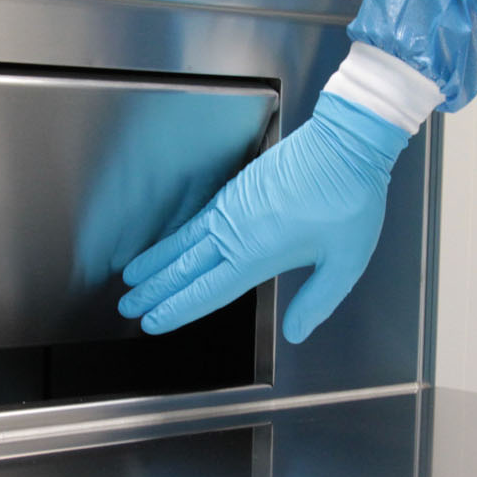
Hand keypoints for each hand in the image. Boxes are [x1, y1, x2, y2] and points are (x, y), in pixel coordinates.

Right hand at [118, 93, 408, 342]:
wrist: (347, 143)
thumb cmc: (350, 199)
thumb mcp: (344, 262)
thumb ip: (317, 302)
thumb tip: (296, 334)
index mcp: (257, 253)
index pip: (206, 291)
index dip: (176, 309)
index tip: (151, 322)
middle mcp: (236, 230)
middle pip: (185, 267)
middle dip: (154, 289)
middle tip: (127, 304)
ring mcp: (233, 206)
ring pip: (184, 240)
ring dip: (156, 261)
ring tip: (131, 276)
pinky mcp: (239, 188)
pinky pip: (197, 218)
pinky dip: (176, 235)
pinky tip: (171, 243)